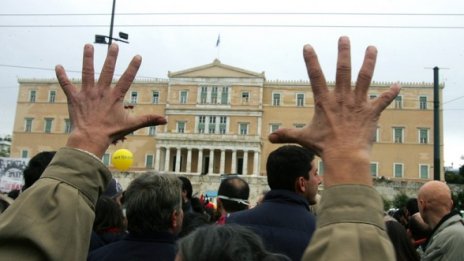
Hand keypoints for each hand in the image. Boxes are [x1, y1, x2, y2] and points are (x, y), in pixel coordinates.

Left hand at [55, 44, 166, 157]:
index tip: (137, 56)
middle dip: (111, 57)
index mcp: (115, 97)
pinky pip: (67, 85)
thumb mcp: (131, 125)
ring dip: (87, 58)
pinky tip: (58, 67)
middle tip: (114, 45)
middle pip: (107, 70)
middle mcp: (101, 92)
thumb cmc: (110, 132)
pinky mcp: (74, 98)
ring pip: (87, 72)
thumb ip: (148, 119)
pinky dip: (62, 76)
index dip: (133, 67)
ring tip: (88, 45)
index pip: (127, 79)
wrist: (89, 139)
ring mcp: (87, 94)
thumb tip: (165, 120)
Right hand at [269, 36, 399, 185]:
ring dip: (369, 61)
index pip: (315, 76)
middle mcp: (342, 98)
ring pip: (365, 77)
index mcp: (325, 101)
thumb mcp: (304, 138)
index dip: (311, 60)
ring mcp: (358, 103)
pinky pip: (384, 100)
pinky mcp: (371, 112)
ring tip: (372, 48)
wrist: (346, 155)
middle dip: (343, 52)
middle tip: (344, 38)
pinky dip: (392, 93)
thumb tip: (270, 138)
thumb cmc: (324, 147)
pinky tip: (399, 85)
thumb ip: (287, 134)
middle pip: (343, 70)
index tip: (308, 46)